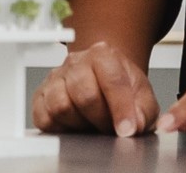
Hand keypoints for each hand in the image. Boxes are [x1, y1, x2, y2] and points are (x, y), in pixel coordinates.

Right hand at [31, 40, 158, 137]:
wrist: (102, 80)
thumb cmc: (121, 88)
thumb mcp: (142, 97)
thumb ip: (145, 111)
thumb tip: (135, 125)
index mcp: (103, 55)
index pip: (112, 81)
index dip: (121, 109)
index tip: (127, 130)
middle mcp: (75, 62)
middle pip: (85, 95)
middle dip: (101, 119)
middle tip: (110, 127)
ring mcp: (55, 78)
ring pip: (60, 107)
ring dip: (80, 124)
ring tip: (91, 124)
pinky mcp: (40, 96)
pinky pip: (44, 118)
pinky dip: (60, 128)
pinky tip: (74, 125)